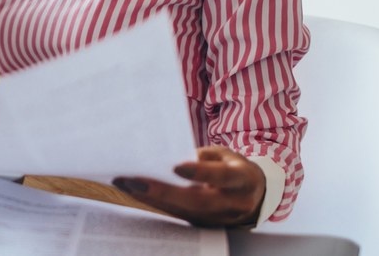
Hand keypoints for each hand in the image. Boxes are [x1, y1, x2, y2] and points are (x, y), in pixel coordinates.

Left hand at [112, 146, 265, 227]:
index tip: (176, 167)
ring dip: (152, 199)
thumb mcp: (225, 154)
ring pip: (183, 212)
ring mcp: (219, 219)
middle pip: (198, 202)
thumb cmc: (234, 166)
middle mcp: (234, 203)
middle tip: (135, 182)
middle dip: (164, 192)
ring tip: (125, 184)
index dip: (201, 173)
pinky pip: (178, 216)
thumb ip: (203, 156)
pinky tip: (133, 193)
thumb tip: (169, 158)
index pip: (223, 177)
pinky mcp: (204, 225)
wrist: (253, 194)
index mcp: (243, 179)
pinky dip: (155, 204)